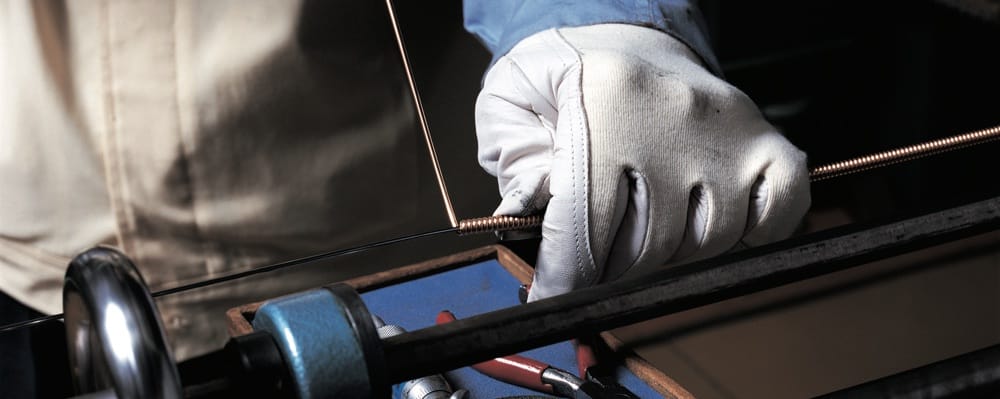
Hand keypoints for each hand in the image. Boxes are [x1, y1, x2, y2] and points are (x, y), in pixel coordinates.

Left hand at [475, 24, 809, 300]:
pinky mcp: (763, 140)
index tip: (554, 296)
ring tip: (640, 232)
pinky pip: (776, 214)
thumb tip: (525, 219)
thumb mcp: (514, 96)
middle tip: (592, 262)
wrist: (625, 29)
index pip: (587, 219)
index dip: (566, 274)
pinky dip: (748, 237)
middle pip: (647, 243)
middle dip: (610, 268)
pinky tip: (706, 227)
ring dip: (668, 256)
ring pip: (705, 242)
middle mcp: (673, 115)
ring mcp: (726, 131)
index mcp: (604, 99)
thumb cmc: (568, 72)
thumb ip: (514, 159)